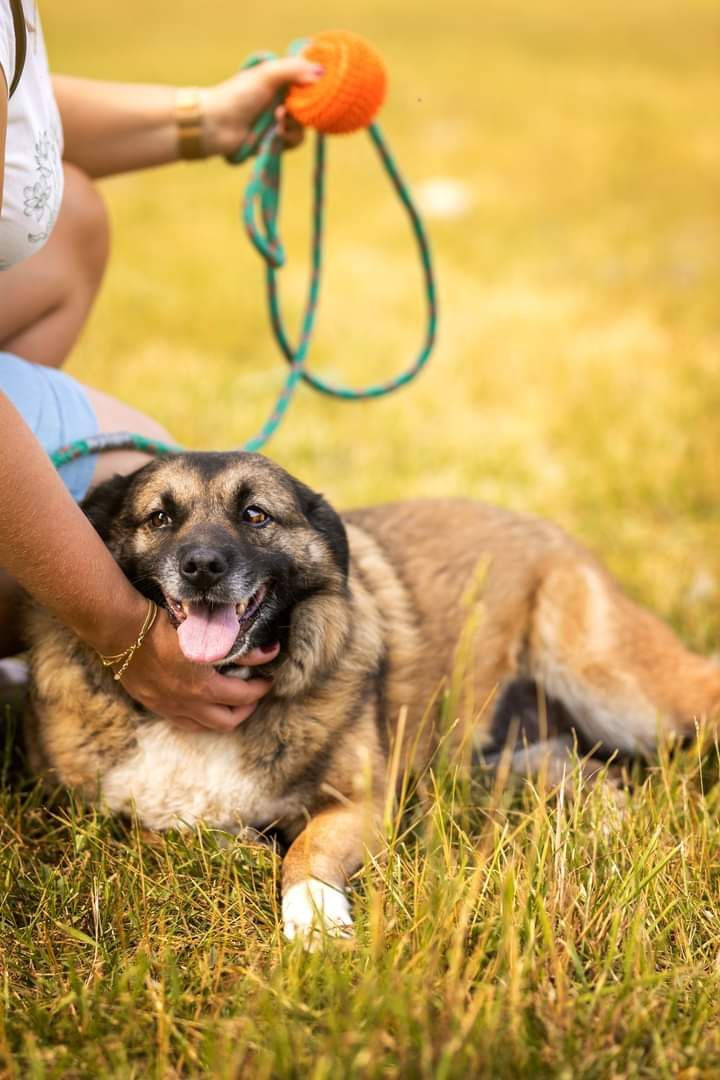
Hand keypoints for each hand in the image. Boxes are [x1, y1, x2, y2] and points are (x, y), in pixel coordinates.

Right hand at [119, 609, 279, 732]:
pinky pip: (183, 723)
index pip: (244, 696)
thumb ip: (240, 648)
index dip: (261, 688)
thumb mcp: (206, 636)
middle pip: (228, 721)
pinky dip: (199, 718)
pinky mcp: (154, 705)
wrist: (122, 632)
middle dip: (246, 708)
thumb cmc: (165, 627)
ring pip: (205, 726)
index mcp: (204, 688)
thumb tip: (269, 652)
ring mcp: (169, 708)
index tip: (268, 678)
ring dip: (223, 716)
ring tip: (231, 701)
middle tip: (253, 693)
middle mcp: (188, 704)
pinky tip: (202, 704)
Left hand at [201, 56, 323, 158]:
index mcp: (279, 80)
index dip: (314, 86)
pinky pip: (296, 141)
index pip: (307, 81)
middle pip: (309, 105)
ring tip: (278, 121)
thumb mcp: (266, 75)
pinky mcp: (276, 141)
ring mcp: (279, 121)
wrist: (217, 124)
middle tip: (288, 107)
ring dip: (294, 124)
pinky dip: (289, 138)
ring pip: (304, 124)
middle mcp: (281, 99)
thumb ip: (293, 69)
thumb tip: (321, 72)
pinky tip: (277, 134)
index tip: (315, 88)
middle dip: (303, 108)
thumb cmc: (238, 95)